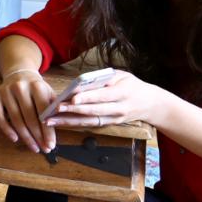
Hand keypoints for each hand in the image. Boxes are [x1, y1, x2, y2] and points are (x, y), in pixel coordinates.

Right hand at [0, 69, 56, 153]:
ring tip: (34, 147)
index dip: (48, 130)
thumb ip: (55, 107)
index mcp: (36, 86)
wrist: (19, 73)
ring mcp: (6, 91)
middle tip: (44, 149)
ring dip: (25, 136)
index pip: (43, 112)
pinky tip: (15, 139)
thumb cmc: (37, 88)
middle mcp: (20, 87)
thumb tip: (62, 125)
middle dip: (38, 136)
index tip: (51, 145)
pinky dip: (6, 129)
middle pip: (29, 117)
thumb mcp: (49, 92)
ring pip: (15, 119)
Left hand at [43, 69, 168, 130]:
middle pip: (94, 111)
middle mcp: (119, 109)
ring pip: (89, 121)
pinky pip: (90, 125)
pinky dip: (74, 124)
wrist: (151, 104)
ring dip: (69, 121)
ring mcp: (114, 119)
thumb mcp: (122, 76)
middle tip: (56, 109)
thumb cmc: (133, 85)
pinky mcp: (109, 124)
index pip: (103, 96)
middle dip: (74, 111)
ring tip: (50, 120)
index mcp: (123, 93)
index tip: (72, 98)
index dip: (87, 97)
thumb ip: (103, 79)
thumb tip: (81, 83)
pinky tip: (60, 123)